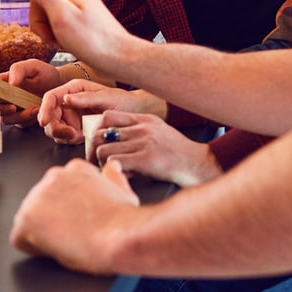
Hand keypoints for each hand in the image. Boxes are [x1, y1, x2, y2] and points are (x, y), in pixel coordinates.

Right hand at [0, 0, 132, 73]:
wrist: (118, 57)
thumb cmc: (94, 40)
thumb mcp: (63, 17)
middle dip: (37, 19)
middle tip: (50, 35)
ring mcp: (75, 4)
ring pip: (44, 12)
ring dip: (45, 29)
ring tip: (60, 41)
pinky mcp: (77, 18)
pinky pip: (54, 22)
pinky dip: (53, 34)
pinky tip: (64, 44)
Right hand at [0, 59, 61, 125]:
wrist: (59, 85)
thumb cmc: (45, 73)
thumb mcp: (33, 66)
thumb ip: (19, 69)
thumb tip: (9, 82)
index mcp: (4, 82)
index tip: (1, 96)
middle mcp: (5, 96)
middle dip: (2, 109)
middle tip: (14, 107)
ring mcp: (13, 108)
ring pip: (6, 118)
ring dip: (19, 116)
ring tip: (34, 108)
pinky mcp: (22, 118)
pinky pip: (19, 123)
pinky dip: (27, 120)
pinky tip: (37, 112)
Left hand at [10, 159, 139, 273]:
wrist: (118, 236)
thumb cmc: (122, 220)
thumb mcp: (122, 189)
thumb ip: (111, 177)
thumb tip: (111, 168)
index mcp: (75, 169)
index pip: (60, 189)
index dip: (68, 209)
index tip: (78, 219)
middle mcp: (53, 177)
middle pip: (42, 202)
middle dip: (53, 218)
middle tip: (72, 233)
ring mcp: (37, 196)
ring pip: (29, 219)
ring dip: (42, 231)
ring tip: (66, 241)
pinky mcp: (27, 219)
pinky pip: (19, 238)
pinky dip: (32, 247)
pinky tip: (52, 249)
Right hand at [38, 82, 165, 143]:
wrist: (136, 113)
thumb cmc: (124, 101)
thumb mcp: (106, 98)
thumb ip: (86, 98)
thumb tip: (66, 99)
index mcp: (75, 89)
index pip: (51, 97)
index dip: (44, 109)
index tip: (44, 122)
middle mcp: (71, 101)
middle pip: (50, 115)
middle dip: (56, 127)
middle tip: (72, 134)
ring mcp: (73, 115)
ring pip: (56, 128)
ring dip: (65, 135)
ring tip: (82, 134)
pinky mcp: (76, 127)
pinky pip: (66, 136)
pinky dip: (71, 139)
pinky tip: (84, 136)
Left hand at [90, 111, 222, 187]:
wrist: (198, 164)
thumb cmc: (178, 153)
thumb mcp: (158, 132)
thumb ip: (137, 133)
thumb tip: (113, 142)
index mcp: (144, 119)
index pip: (107, 116)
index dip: (97, 130)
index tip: (98, 144)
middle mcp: (142, 128)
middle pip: (101, 133)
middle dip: (94, 149)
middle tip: (97, 161)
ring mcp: (144, 143)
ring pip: (103, 149)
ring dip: (102, 163)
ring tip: (110, 170)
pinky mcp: (146, 159)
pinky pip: (114, 162)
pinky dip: (111, 171)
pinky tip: (121, 175)